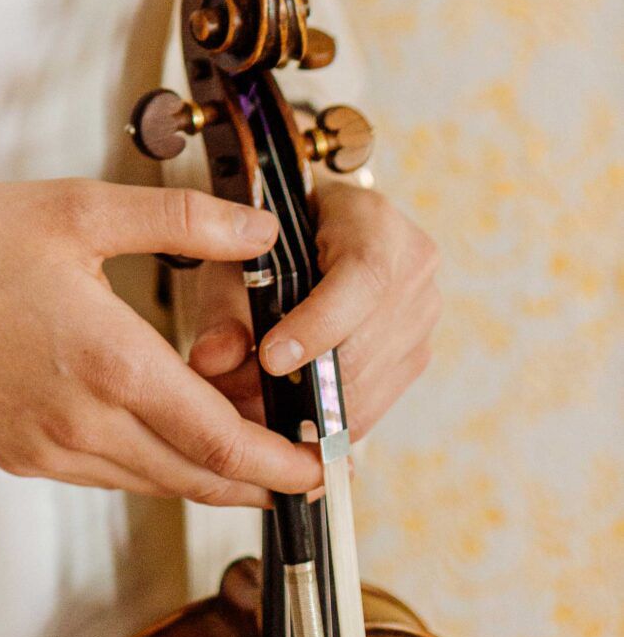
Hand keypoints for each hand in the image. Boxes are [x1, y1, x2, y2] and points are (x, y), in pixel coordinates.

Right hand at [0, 179, 325, 510]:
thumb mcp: (78, 209)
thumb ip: (180, 220)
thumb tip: (261, 232)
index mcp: (110, 363)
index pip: (221, 439)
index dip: (282, 461)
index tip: (324, 463)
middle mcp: (85, 423)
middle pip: (198, 477)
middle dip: (260, 476)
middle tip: (304, 458)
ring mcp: (51, 449)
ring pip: (155, 482)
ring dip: (208, 472)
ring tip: (249, 443)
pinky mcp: (23, 455)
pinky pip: (109, 474)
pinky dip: (153, 463)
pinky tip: (164, 428)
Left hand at [187, 179, 439, 440]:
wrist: (314, 229)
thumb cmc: (275, 237)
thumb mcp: (240, 254)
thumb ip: (224, 303)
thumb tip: (212, 359)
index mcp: (375, 221)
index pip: (362, 277)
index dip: (318, 325)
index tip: (270, 358)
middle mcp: (413, 267)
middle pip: (366, 343)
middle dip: (303, 381)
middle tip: (240, 398)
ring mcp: (423, 313)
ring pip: (371, 383)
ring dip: (311, 407)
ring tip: (255, 407)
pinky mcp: (417, 352)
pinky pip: (376, 402)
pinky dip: (328, 414)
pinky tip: (287, 413)